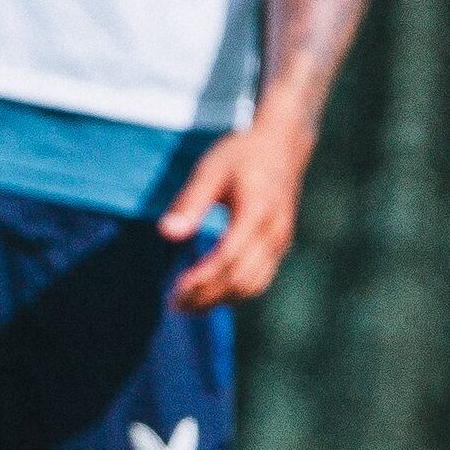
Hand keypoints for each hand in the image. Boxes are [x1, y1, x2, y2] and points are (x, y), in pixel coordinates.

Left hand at [158, 120, 314, 308]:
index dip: (201, 280)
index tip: (175, 291)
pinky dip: (235, 292)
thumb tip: (167, 233)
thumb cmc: (241, 155)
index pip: (228, 258)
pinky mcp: (280, 246)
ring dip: (221, 300)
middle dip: (207, 297)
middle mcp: (273, 232)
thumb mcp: (210, 171)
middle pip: (240, 279)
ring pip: (253, 285)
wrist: (281, 144)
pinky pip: (260, 279)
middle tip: (175, 304)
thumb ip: (190, 202)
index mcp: (256, 212)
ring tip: (190, 305)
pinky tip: (211, 293)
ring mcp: (280, 241)